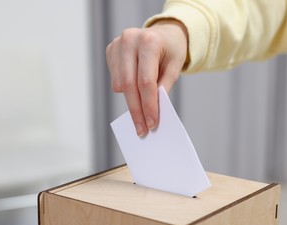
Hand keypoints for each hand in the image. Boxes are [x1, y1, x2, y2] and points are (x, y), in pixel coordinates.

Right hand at [106, 19, 187, 135]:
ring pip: (120, 85)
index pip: (146, 81)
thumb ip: (163, 88)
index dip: (148, 105)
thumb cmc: (171, 51)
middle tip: (141, 129)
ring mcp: (117, 44)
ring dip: (131, 102)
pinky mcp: (111, 50)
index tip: (151, 123)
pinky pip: (115, 79)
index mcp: (149, 41)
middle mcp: (130, 39)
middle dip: (136, 110)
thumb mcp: (175, 67)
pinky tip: (135, 89)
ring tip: (142, 110)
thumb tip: (151, 112)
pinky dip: (125, 90)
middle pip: (129, 85)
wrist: (165, 33)